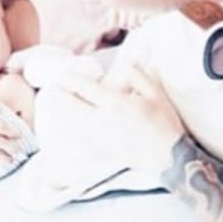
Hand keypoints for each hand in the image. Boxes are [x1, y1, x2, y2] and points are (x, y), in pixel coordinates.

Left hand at [55, 64, 185, 173]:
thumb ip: (139, 76)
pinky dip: (70, 132)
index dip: (70, 81)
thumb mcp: (156, 94)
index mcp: (115, 104)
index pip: (85, 89)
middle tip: (55, 90)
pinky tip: (67, 128)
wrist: (167, 156)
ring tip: (57, 106)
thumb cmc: (164, 124)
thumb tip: (127, 64)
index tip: (62, 76)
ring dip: (62, 113)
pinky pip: (78, 139)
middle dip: (61, 97)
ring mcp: (98, 137)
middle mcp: (102, 120)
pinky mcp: (100, 150)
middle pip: (72, 106)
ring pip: (71, 123)